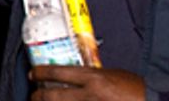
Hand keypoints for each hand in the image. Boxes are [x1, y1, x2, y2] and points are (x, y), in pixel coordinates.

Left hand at [29, 66, 143, 99]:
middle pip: (52, 95)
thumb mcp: (111, 74)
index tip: (33, 74)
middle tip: (34, 94)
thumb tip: (73, 76)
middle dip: (38, 96)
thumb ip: (92, 75)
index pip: (57, 72)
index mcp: (93, 78)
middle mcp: (90, 95)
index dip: (40, 73)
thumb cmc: (135, 88)